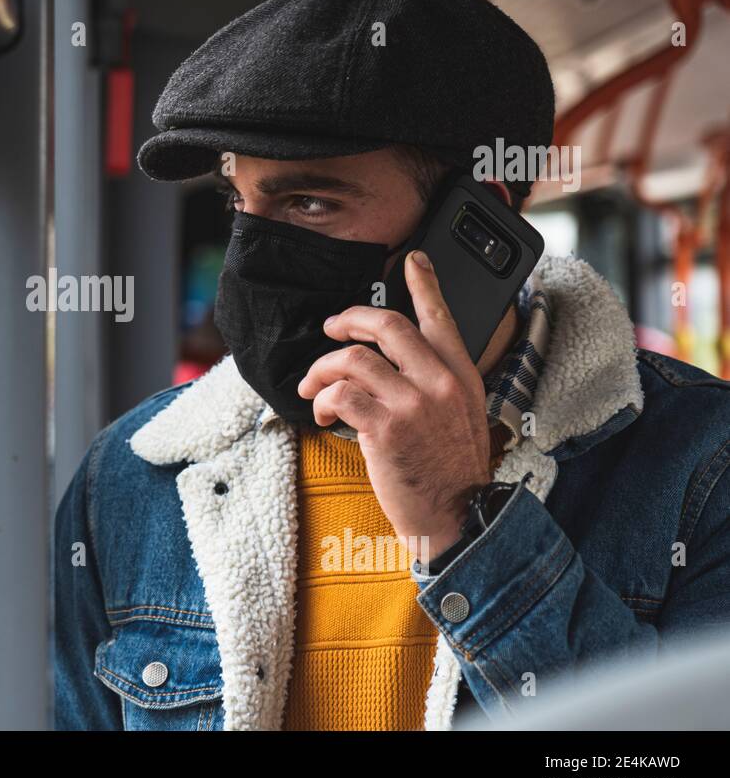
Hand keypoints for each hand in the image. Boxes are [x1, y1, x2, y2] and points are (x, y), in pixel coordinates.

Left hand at [297, 250, 490, 561]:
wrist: (458, 517)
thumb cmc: (451, 469)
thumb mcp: (461, 416)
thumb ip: (436, 382)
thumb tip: (394, 360)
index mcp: (461, 376)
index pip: (442, 317)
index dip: (425, 284)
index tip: (413, 260)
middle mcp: (440, 382)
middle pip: (386, 325)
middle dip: (347, 321)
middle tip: (330, 330)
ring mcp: (414, 404)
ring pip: (353, 359)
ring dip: (322, 371)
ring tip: (315, 389)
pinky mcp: (386, 428)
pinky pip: (340, 394)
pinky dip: (323, 401)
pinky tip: (325, 416)